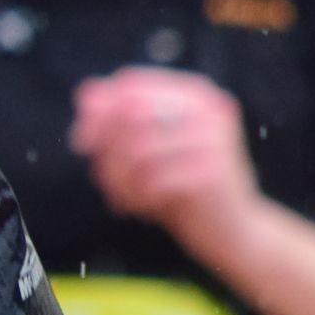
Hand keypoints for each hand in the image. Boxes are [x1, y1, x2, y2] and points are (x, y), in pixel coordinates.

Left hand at [68, 67, 257, 249]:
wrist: (232, 230)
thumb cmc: (183, 185)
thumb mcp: (149, 147)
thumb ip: (117, 118)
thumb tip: (84, 96)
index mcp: (194, 93)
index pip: (129, 84)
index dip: (97, 111)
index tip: (81, 142)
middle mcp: (208, 109)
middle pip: (129, 112)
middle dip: (105, 148)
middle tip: (103, 179)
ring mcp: (214, 139)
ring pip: (136, 149)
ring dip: (118, 179)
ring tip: (122, 197)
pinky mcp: (212, 174)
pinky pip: (151, 180)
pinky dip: (137, 197)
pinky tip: (143, 209)